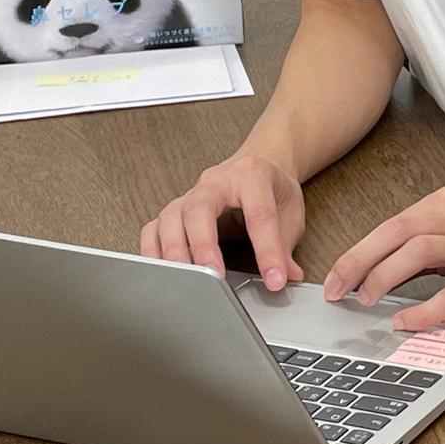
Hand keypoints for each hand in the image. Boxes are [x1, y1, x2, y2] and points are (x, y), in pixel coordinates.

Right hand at [141, 154, 305, 291]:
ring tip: (185, 280)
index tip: (274, 280)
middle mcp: (215, 182)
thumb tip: (289, 275)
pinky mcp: (175, 210)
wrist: (258, 163)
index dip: (268, 251)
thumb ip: (287, 245)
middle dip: (203, 245)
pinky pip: (154, 229)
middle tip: (213, 276)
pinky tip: (161, 273)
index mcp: (252, 176)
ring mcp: (190, 194)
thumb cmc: (272, 188)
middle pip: (200, 209)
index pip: (259, 215)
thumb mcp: (291, 212)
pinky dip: (153, 252)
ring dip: (174, 251)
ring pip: (170, 218)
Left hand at [322, 186, 444, 331]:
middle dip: (358, 263)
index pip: (390, 224)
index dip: (356, 251)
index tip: (334, 277)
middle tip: (336, 291)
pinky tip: (405, 322)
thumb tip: (377, 269)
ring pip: (417, 254)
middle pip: (395, 234)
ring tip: (366, 301)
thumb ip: (427, 238)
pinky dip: (422, 310)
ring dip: (383, 279)